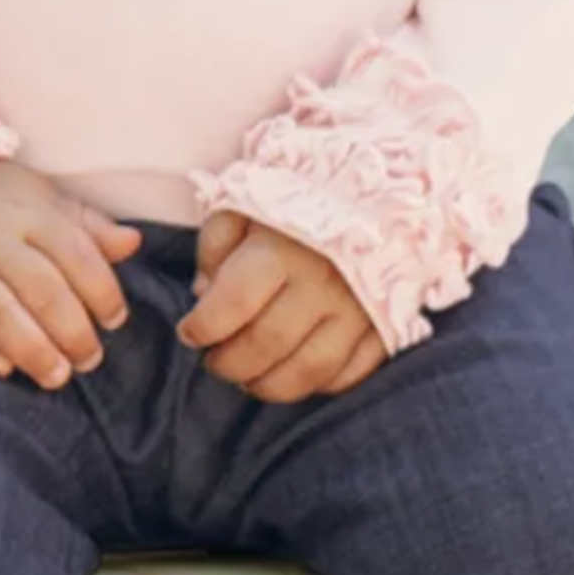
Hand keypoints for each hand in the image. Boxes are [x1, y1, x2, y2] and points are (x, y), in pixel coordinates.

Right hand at [0, 159, 141, 388]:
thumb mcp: (37, 194)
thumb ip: (86, 224)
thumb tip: (133, 245)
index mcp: (25, 208)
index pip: (74, 252)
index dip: (102, 291)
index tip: (115, 320)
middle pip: (39, 287)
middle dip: (71, 330)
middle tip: (90, 359)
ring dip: (30, 348)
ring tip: (56, 376)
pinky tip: (3, 368)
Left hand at [177, 212, 388, 401]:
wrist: (378, 188)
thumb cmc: (300, 198)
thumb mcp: (246, 202)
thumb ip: (215, 245)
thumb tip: (204, 295)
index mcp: (284, 248)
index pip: (233, 305)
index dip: (202, 328)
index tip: (189, 332)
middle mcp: (324, 282)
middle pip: (266, 346)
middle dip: (228, 364)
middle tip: (215, 361)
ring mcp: (359, 308)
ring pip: (307, 372)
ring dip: (268, 385)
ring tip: (248, 376)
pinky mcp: (385, 326)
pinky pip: (349, 375)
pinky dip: (317, 385)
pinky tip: (294, 371)